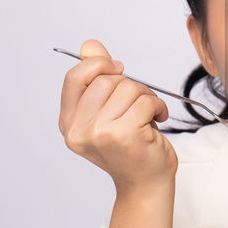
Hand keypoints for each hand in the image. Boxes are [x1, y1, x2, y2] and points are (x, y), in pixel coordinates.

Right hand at [58, 39, 177, 192]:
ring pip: (128, 88)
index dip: (97, 64)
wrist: (145, 183)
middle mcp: (78, 130)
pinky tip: (157, 120)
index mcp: (68, 123)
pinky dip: (159, 106)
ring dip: (146, 96)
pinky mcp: (123, 135)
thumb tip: (89, 45)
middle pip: (105, 80)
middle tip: (139, 102)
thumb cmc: (129, 147)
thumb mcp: (108, 110)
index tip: (118, 68)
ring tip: (148, 113)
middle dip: (130, 84)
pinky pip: (146, 101)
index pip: (75, 77)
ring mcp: (99, 134)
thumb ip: (97, 77)